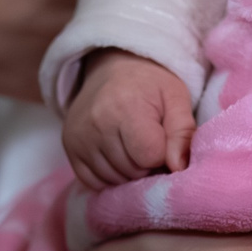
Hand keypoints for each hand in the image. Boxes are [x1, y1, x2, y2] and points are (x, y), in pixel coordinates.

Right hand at [63, 53, 195, 190]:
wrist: (112, 69)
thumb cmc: (149, 86)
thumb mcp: (176, 98)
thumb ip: (183, 133)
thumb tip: (178, 168)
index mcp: (126, 107)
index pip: (150, 156)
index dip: (162, 153)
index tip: (162, 137)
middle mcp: (97, 123)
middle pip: (132, 170)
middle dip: (146, 164)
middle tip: (148, 140)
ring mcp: (79, 137)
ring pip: (114, 180)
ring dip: (129, 172)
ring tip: (132, 146)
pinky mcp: (69, 146)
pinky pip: (93, 182)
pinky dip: (110, 176)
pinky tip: (116, 154)